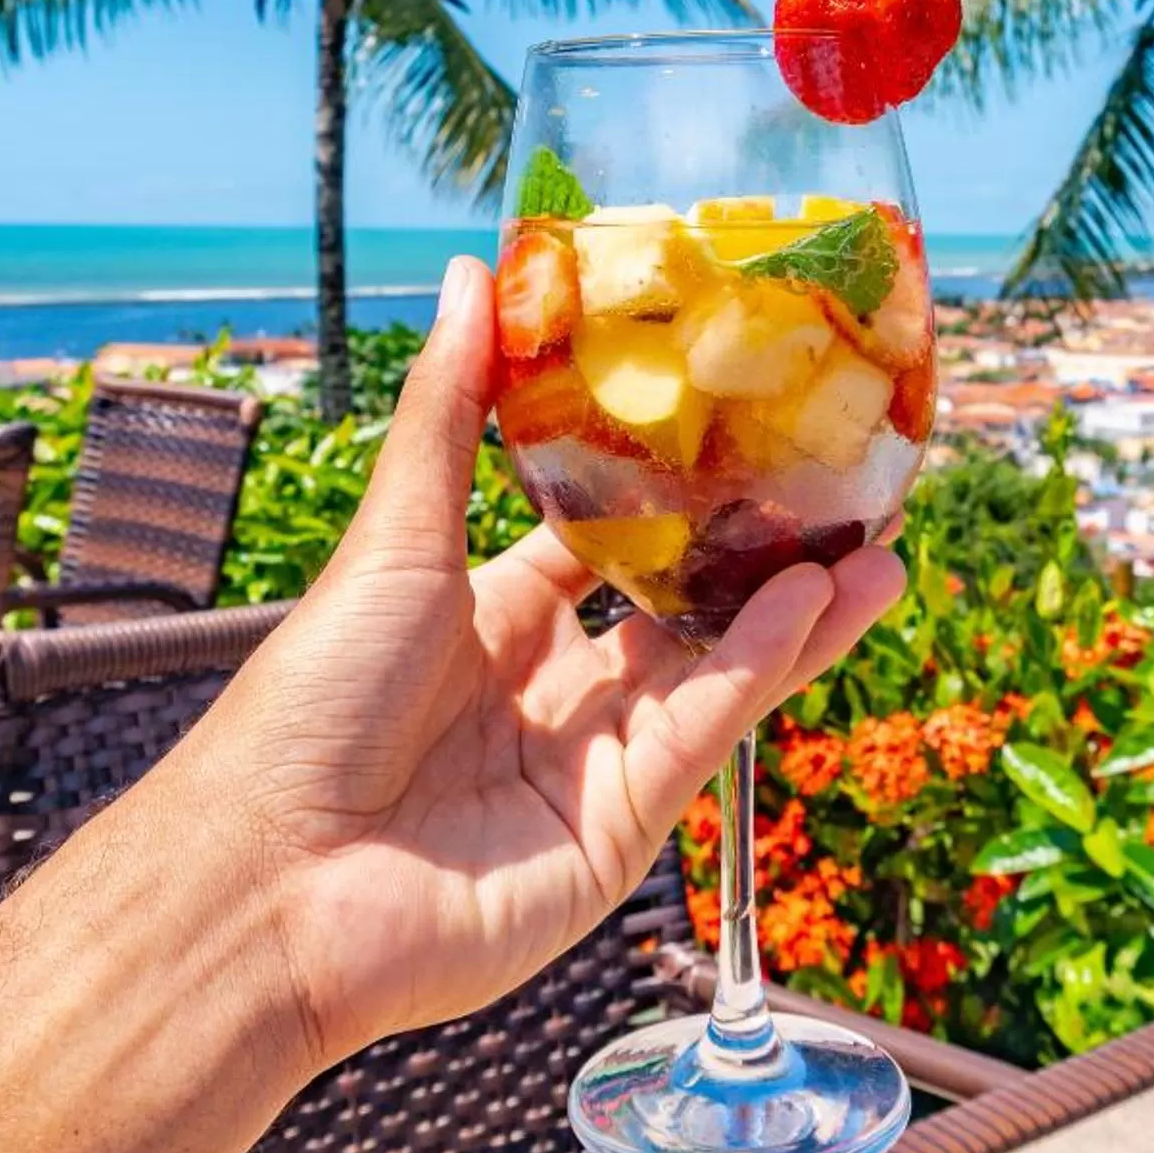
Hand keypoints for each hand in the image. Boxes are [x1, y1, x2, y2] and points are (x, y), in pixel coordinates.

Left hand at [191, 255, 903, 1072]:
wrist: (270, 881)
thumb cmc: (307, 704)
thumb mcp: (395, 537)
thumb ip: (450, 409)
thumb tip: (472, 271)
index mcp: (481, 621)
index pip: (598, 543)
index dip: (672, 493)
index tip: (746, 428)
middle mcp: (540, 693)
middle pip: (675, 613)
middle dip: (761, 562)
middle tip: (846, 497)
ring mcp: (581, 769)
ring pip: (709, 674)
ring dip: (796, 616)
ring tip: (882, 550)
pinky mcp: (612, 837)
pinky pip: (696, 737)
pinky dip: (756, 671)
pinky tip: (813, 605)